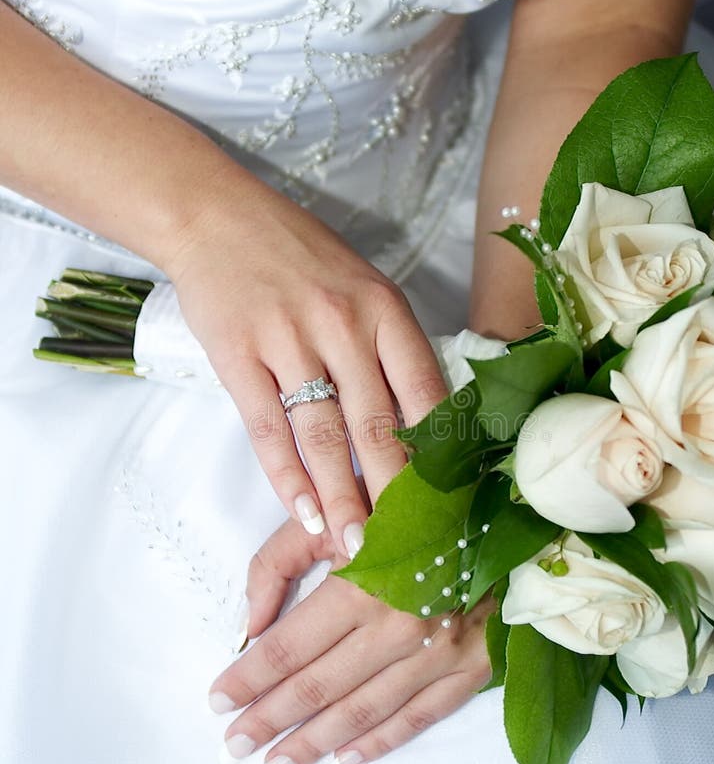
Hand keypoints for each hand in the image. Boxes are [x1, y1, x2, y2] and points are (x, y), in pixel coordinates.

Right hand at [167, 176, 446, 556]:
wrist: (216, 218)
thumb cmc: (299, 257)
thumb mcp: (362, 286)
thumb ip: (390, 346)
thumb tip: (421, 422)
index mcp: (384, 307)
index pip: (422, 389)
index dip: (436, 452)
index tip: (447, 499)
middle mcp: (342, 323)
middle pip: (375, 423)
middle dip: (391, 492)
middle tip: (404, 543)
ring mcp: (288, 339)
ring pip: (322, 434)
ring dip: (340, 497)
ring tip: (353, 545)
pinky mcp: (239, 356)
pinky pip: (267, 428)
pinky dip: (285, 476)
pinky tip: (301, 511)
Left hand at [208, 520, 491, 763]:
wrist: (499, 511)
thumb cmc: (406, 507)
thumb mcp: (335, 515)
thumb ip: (279, 563)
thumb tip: (249, 625)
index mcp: (363, 583)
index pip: (291, 646)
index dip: (250, 677)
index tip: (219, 699)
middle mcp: (399, 626)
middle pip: (320, 686)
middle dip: (269, 720)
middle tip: (232, 746)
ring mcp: (439, 652)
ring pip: (364, 711)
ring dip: (315, 743)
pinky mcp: (470, 666)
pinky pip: (418, 716)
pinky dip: (379, 742)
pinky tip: (343, 761)